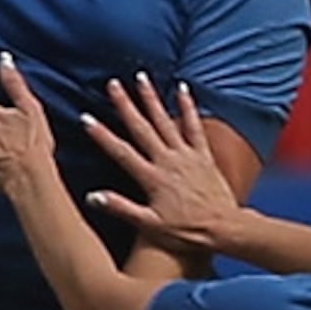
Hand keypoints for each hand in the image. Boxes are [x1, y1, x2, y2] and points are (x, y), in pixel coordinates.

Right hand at [80, 74, 245, 253]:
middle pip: (142, 128)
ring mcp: (187, 156)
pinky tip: (182, 89)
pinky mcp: (204, 155)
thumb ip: (122, 208)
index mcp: (152, 178)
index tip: (86, 118)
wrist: (224, 228)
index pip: (121, 153)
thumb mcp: (150, 225)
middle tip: (113, 84)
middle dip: (126, 105)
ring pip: (165, 121)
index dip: (102, 135)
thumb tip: (93, 197)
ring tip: (141, 78)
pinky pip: (195, 126)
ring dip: (152, 98)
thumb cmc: (187, 231)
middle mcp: (168, 161)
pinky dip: (188, 107)